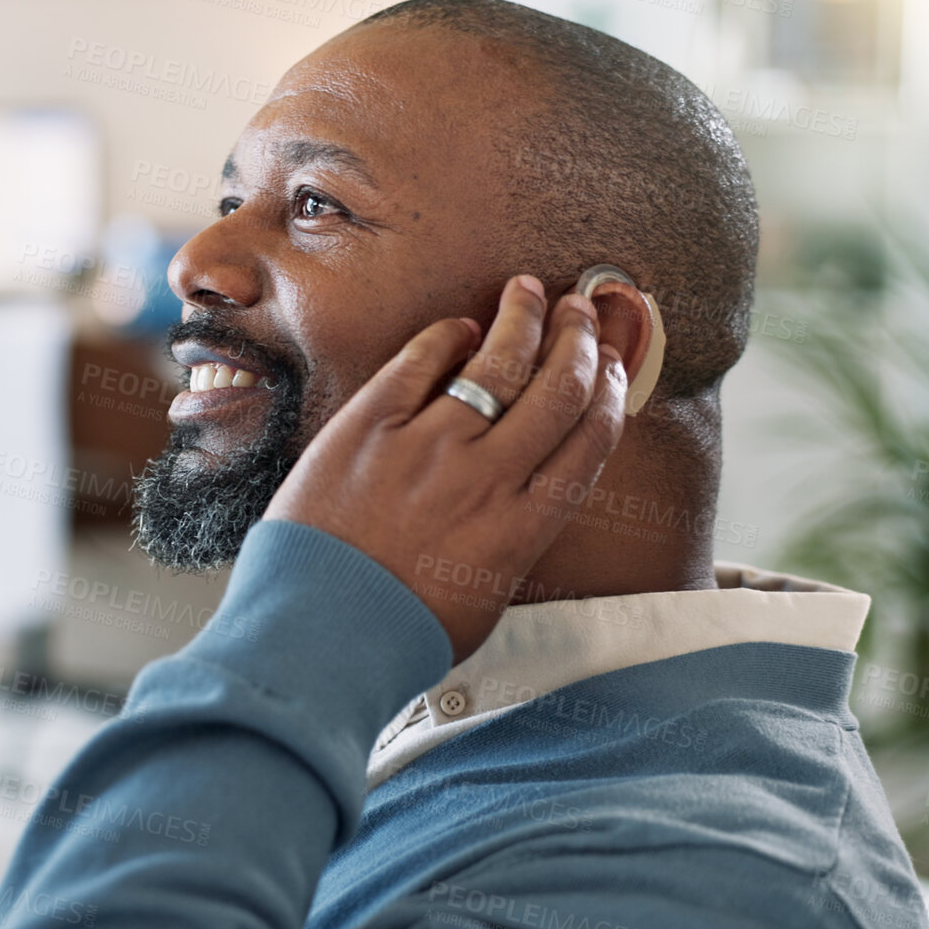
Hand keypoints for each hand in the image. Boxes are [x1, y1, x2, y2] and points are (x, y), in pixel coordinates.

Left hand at [265, 275, 626, 662]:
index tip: (610, 364)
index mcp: (525, 525)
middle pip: (557, 389)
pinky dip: (447, 336)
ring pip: (498, 362)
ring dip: (523, 319)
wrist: (317, 635)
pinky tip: (458, 326)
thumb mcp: (484, 603)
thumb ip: (512, 545)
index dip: (608, 391)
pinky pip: (421, 360)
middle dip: (578, 340)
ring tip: (530, 292)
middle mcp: (488, 476)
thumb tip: (522, 513)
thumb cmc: (395, 633)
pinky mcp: (371, 424)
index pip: (590, 439)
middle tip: (579, 310)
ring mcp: (429, 444)